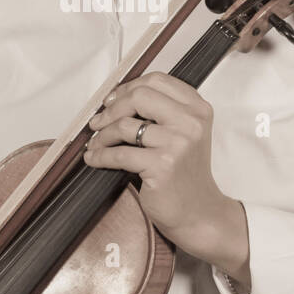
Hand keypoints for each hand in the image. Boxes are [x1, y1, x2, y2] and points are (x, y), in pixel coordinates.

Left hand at [83, 71, 249, 281]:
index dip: (128, 87)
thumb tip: (116, 98)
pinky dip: (101, 155)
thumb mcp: (184, 134)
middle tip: (98, 122)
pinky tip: (94, 158)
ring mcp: (178, 143)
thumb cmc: (185, 174)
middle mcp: (191, 122)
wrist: (199, 213)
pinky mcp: (162, 165)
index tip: (111, 100)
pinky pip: (120, 154)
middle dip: (112, 108)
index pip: (157, 80)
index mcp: (198, 109)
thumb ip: (162, 113)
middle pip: (140, 96)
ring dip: (102, 135)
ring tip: (96, 143)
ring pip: (125, 125)